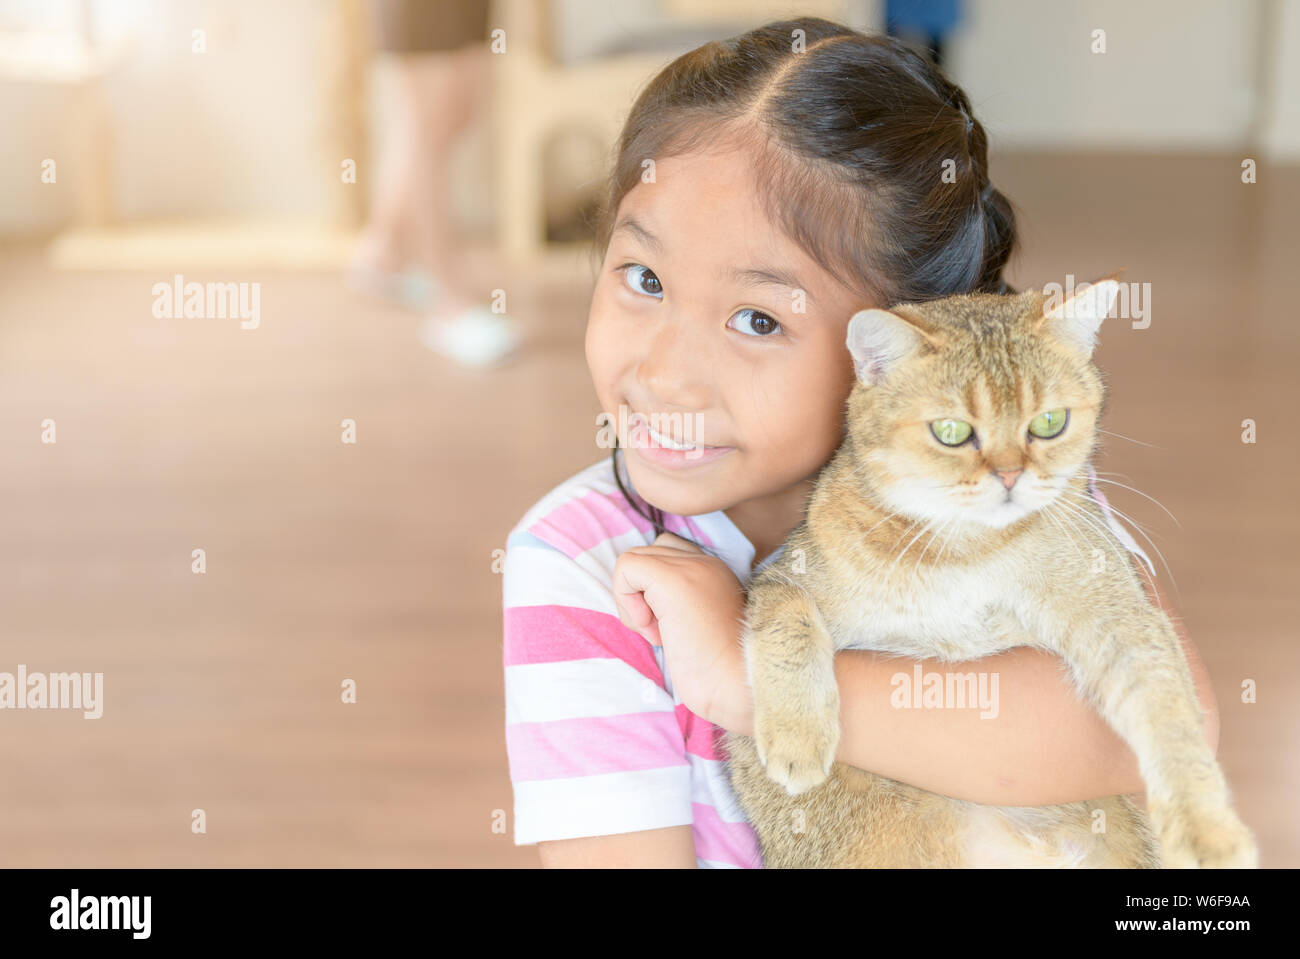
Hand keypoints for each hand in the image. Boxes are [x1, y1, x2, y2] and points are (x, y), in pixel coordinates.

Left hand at [611, 532, 748, 727]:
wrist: (738, 684)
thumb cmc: (719, 673)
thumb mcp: (696, 631)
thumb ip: (677, 609)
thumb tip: (643, 607)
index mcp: (714, 573)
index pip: (667, 553)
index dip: (654, 589)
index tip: (672, 626)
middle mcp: (704, 563)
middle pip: (646, 555)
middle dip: (640, 596)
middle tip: (662, 632)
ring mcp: (690, 567)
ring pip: (632, 560)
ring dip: (632, 602)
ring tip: (659, 632)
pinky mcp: (672, 579)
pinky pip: (626, 568)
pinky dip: (626, 601)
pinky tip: (652, 629)